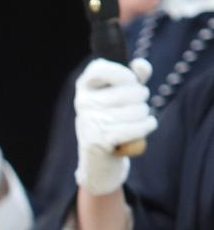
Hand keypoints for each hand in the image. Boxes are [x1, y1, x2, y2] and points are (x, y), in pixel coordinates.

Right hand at [74, 58, 154, 195]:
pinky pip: (137, 127)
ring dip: (145, 116)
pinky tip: (145, 127)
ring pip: (138, 109)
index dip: (124, 74)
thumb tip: (141, 65)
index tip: (131, 82)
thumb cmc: (112, 125)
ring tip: (136, 122)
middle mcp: (83, 102)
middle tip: (135, 108)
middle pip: (131, 90)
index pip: (101, 68)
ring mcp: (90, 121)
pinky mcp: (100, 140)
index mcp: (84, 87)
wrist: (98, 164)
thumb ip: (133, 78)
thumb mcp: (121, 98)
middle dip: (142, 99)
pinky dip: (147, 126)